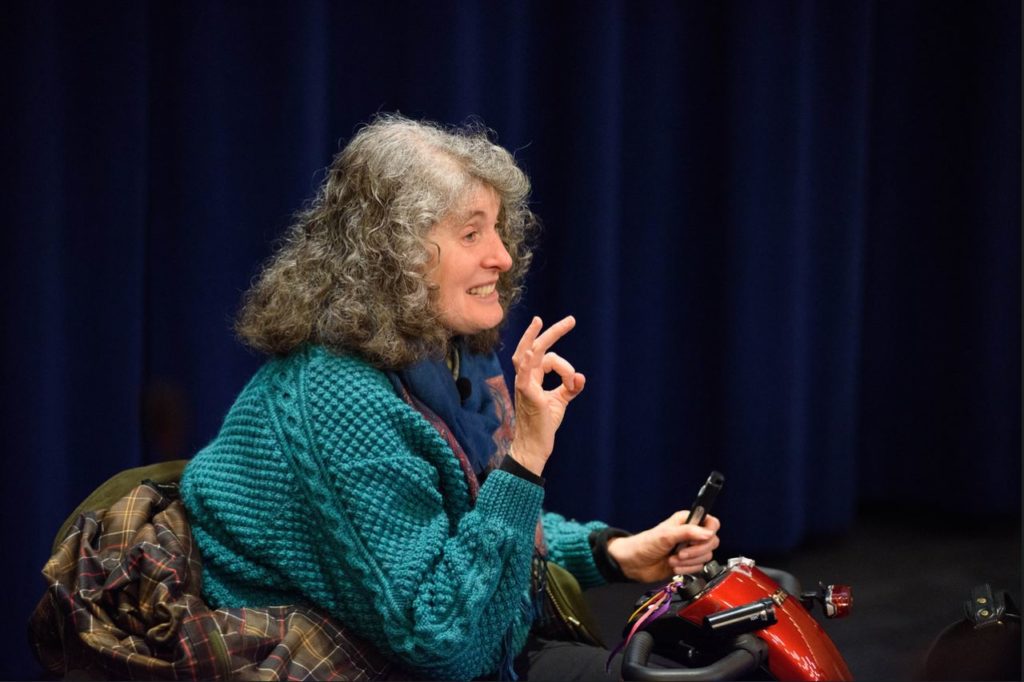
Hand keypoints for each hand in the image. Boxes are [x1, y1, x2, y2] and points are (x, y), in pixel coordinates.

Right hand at [509, 316, 584, 475]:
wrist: (535, 446)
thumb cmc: (544, 424)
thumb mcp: (560, 401)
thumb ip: (570, 387)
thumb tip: (582, 376)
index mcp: (532, 378)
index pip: (547, 359)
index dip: (565, 368)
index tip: (575, 381)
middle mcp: (525, 378)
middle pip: (533, 348)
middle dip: (551, 332)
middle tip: (571, 320)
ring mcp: (524, 385)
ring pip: (526, 355)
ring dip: (533, 338)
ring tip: (540, 322)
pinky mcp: (526, 395)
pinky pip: (524, 376)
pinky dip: (526, 363)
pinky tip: (531, 352)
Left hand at [606, 512, 720, 582]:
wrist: (633, 564)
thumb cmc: (644, 544)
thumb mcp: (665, 535)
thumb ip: (687, 532)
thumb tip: (708, 533)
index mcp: (687, 521)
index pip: (711, 523)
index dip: (709, 532)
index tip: (698, 539)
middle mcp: (691, 534)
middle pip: (712, 542)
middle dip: (697, 551)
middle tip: (681, 553)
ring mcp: (690, 549)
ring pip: (706, 556)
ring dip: (689, 562)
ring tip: (672, 560)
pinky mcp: (687, 564)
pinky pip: (698, 568)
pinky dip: (686, 569)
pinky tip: (674, 567)